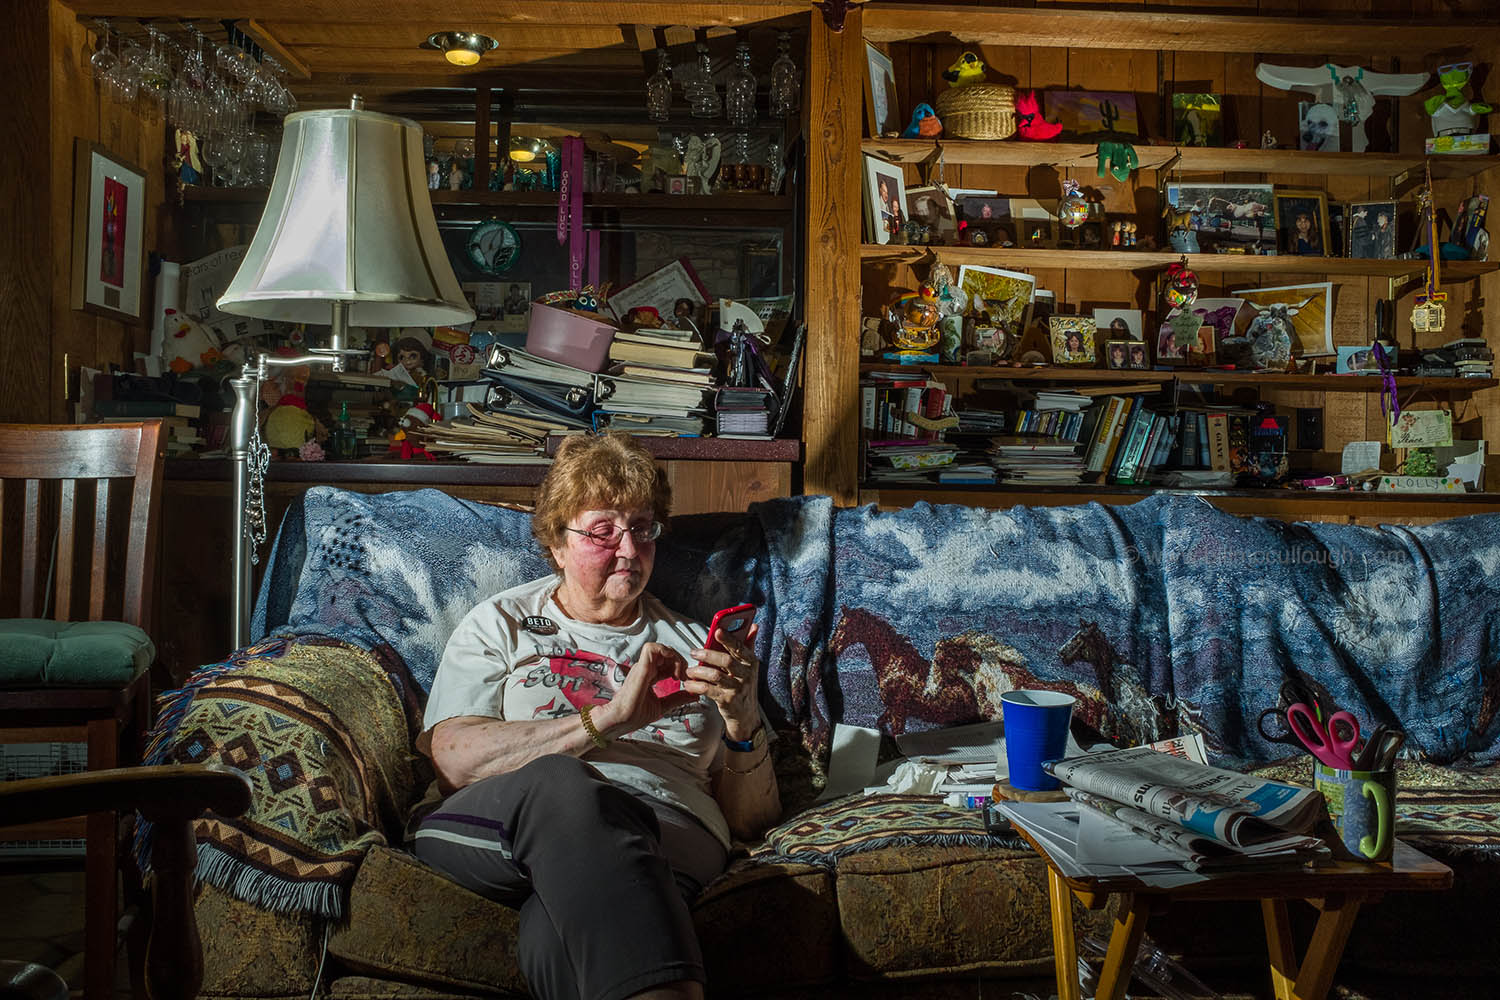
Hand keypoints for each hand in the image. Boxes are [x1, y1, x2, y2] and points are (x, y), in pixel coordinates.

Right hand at [595, 642, 698, 736]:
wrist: (619, 721)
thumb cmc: (633, 715)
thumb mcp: (662, 706)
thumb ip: (677, 699)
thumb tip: (693, 695)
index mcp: (649, 675)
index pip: (666, 660)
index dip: (679, 665)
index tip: (685, 679)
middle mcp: (645, 668)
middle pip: (665, 652)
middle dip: (679, 660)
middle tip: (685, 675)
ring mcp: (642, 667)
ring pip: (660, 647)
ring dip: (675, 656)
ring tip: (679, 673)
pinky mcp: (640, 668)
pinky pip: (651, 649)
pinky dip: (666, 654)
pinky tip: (673, 671)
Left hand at [685, 624, 761, 741]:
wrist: (745, 716)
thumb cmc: (743, 687)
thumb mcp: (749, 667)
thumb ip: (748, 646)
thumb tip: (754, 625)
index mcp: (751, 662)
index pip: (740, 647)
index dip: (729, 638)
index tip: (717, 630)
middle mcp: (747, 675)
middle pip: (726, 661)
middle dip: (708, 655)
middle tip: (693, 652)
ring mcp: (738, 689)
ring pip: (716, 675)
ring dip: (699, 672)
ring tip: (689, 671)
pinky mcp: (728, 701)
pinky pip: (708, 690)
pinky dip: (696, 686)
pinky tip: (688, 684)